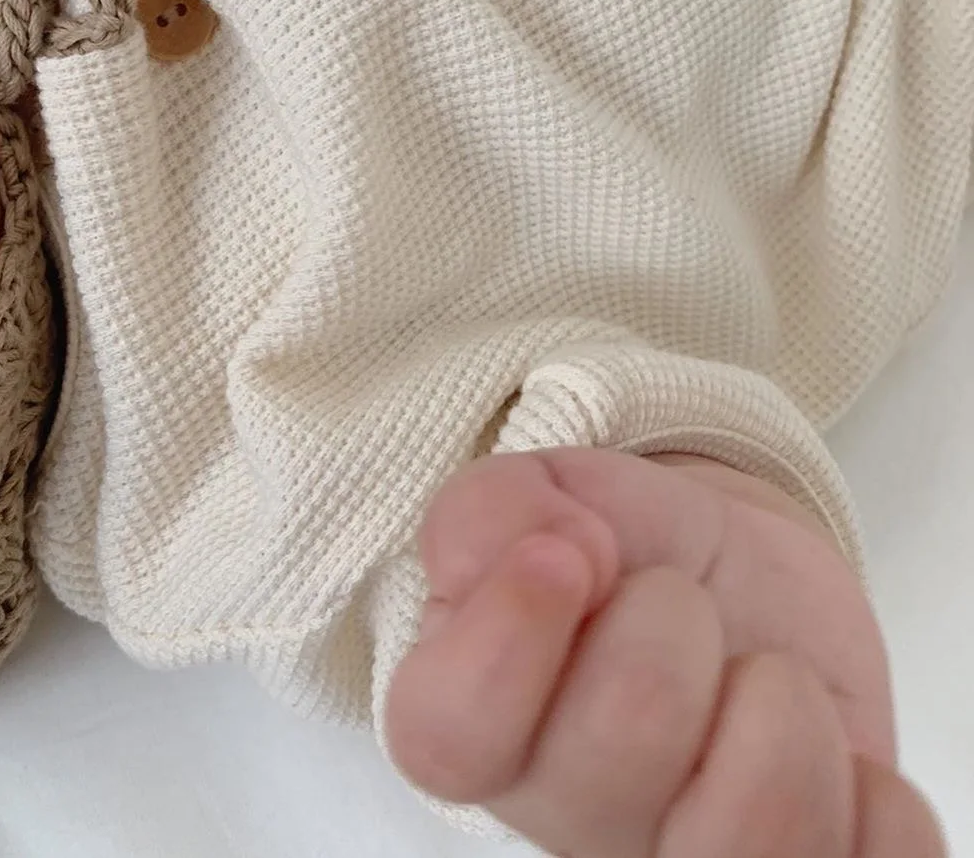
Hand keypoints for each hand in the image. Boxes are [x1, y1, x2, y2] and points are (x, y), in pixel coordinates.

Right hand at [387, 448, 945, 857]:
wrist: (738, 586)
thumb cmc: (632, 554)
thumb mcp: (556, 497)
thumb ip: (498, 511)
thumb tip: (532, 550)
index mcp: (486, 726)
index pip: (448, 732)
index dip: (508, 637)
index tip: (570, 555)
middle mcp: (573, 823)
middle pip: (627, 733)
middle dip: (673, 617)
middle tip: (677, 601)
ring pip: (753, 831)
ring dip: (776, 700)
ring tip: (757, 676)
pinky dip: (872, 795)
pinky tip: (829, 756)